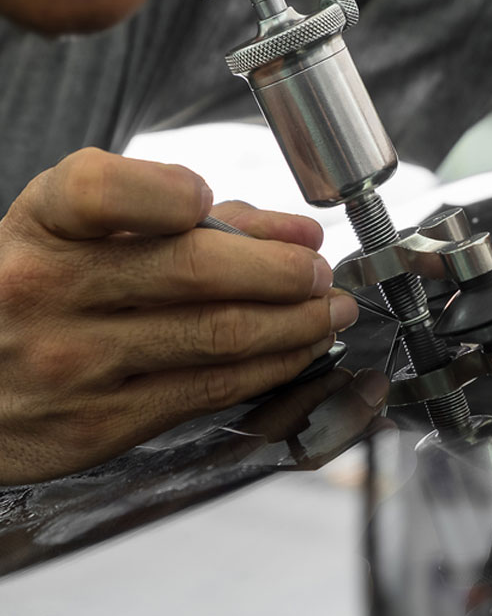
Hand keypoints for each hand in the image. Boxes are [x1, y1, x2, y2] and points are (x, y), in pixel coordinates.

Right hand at [0, 148, 357, 483]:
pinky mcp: (100, 424)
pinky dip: (272, 365)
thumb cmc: (40, 288)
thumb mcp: (84, 231)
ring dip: (295, 321)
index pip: (102, 191)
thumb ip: (187, 218)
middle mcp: (49, 292)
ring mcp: (74, 364)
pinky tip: (298, 349)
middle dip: (283, 270)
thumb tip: (296, 231)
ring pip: (218, 336)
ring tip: (327, 309)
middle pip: (194, 270)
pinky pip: (210, 389)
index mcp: (43, 226)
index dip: (170, 191)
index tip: (208, 197)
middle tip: (319, 271)